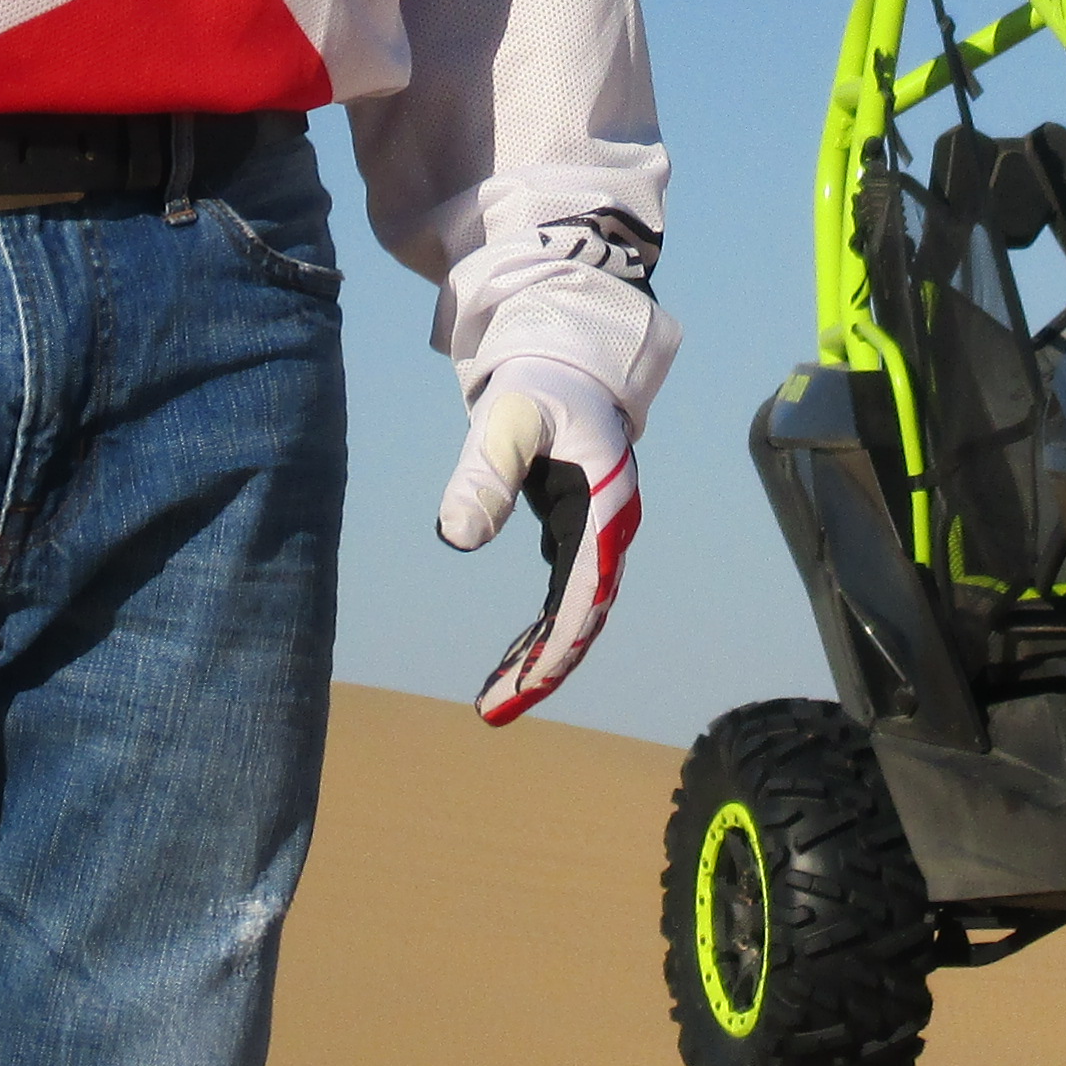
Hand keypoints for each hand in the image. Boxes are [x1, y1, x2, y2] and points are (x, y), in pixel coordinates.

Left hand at [437, 357, 640, 726]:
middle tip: (490, 713)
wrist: (570, 352)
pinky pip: (563, 591)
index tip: (519, 689)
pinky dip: (539, 626)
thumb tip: (455, 539)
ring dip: (539, 653)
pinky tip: (512, 658)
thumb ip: (485, 473)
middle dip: (541, 667)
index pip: (582, 594)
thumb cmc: (542, 380)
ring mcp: (596, 529)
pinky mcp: (576, 526)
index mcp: (605, 504)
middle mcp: (610, 525)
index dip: (554, 648)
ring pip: (573, 609)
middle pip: (582, 614)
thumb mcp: (508, 419)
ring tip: (493, 699)